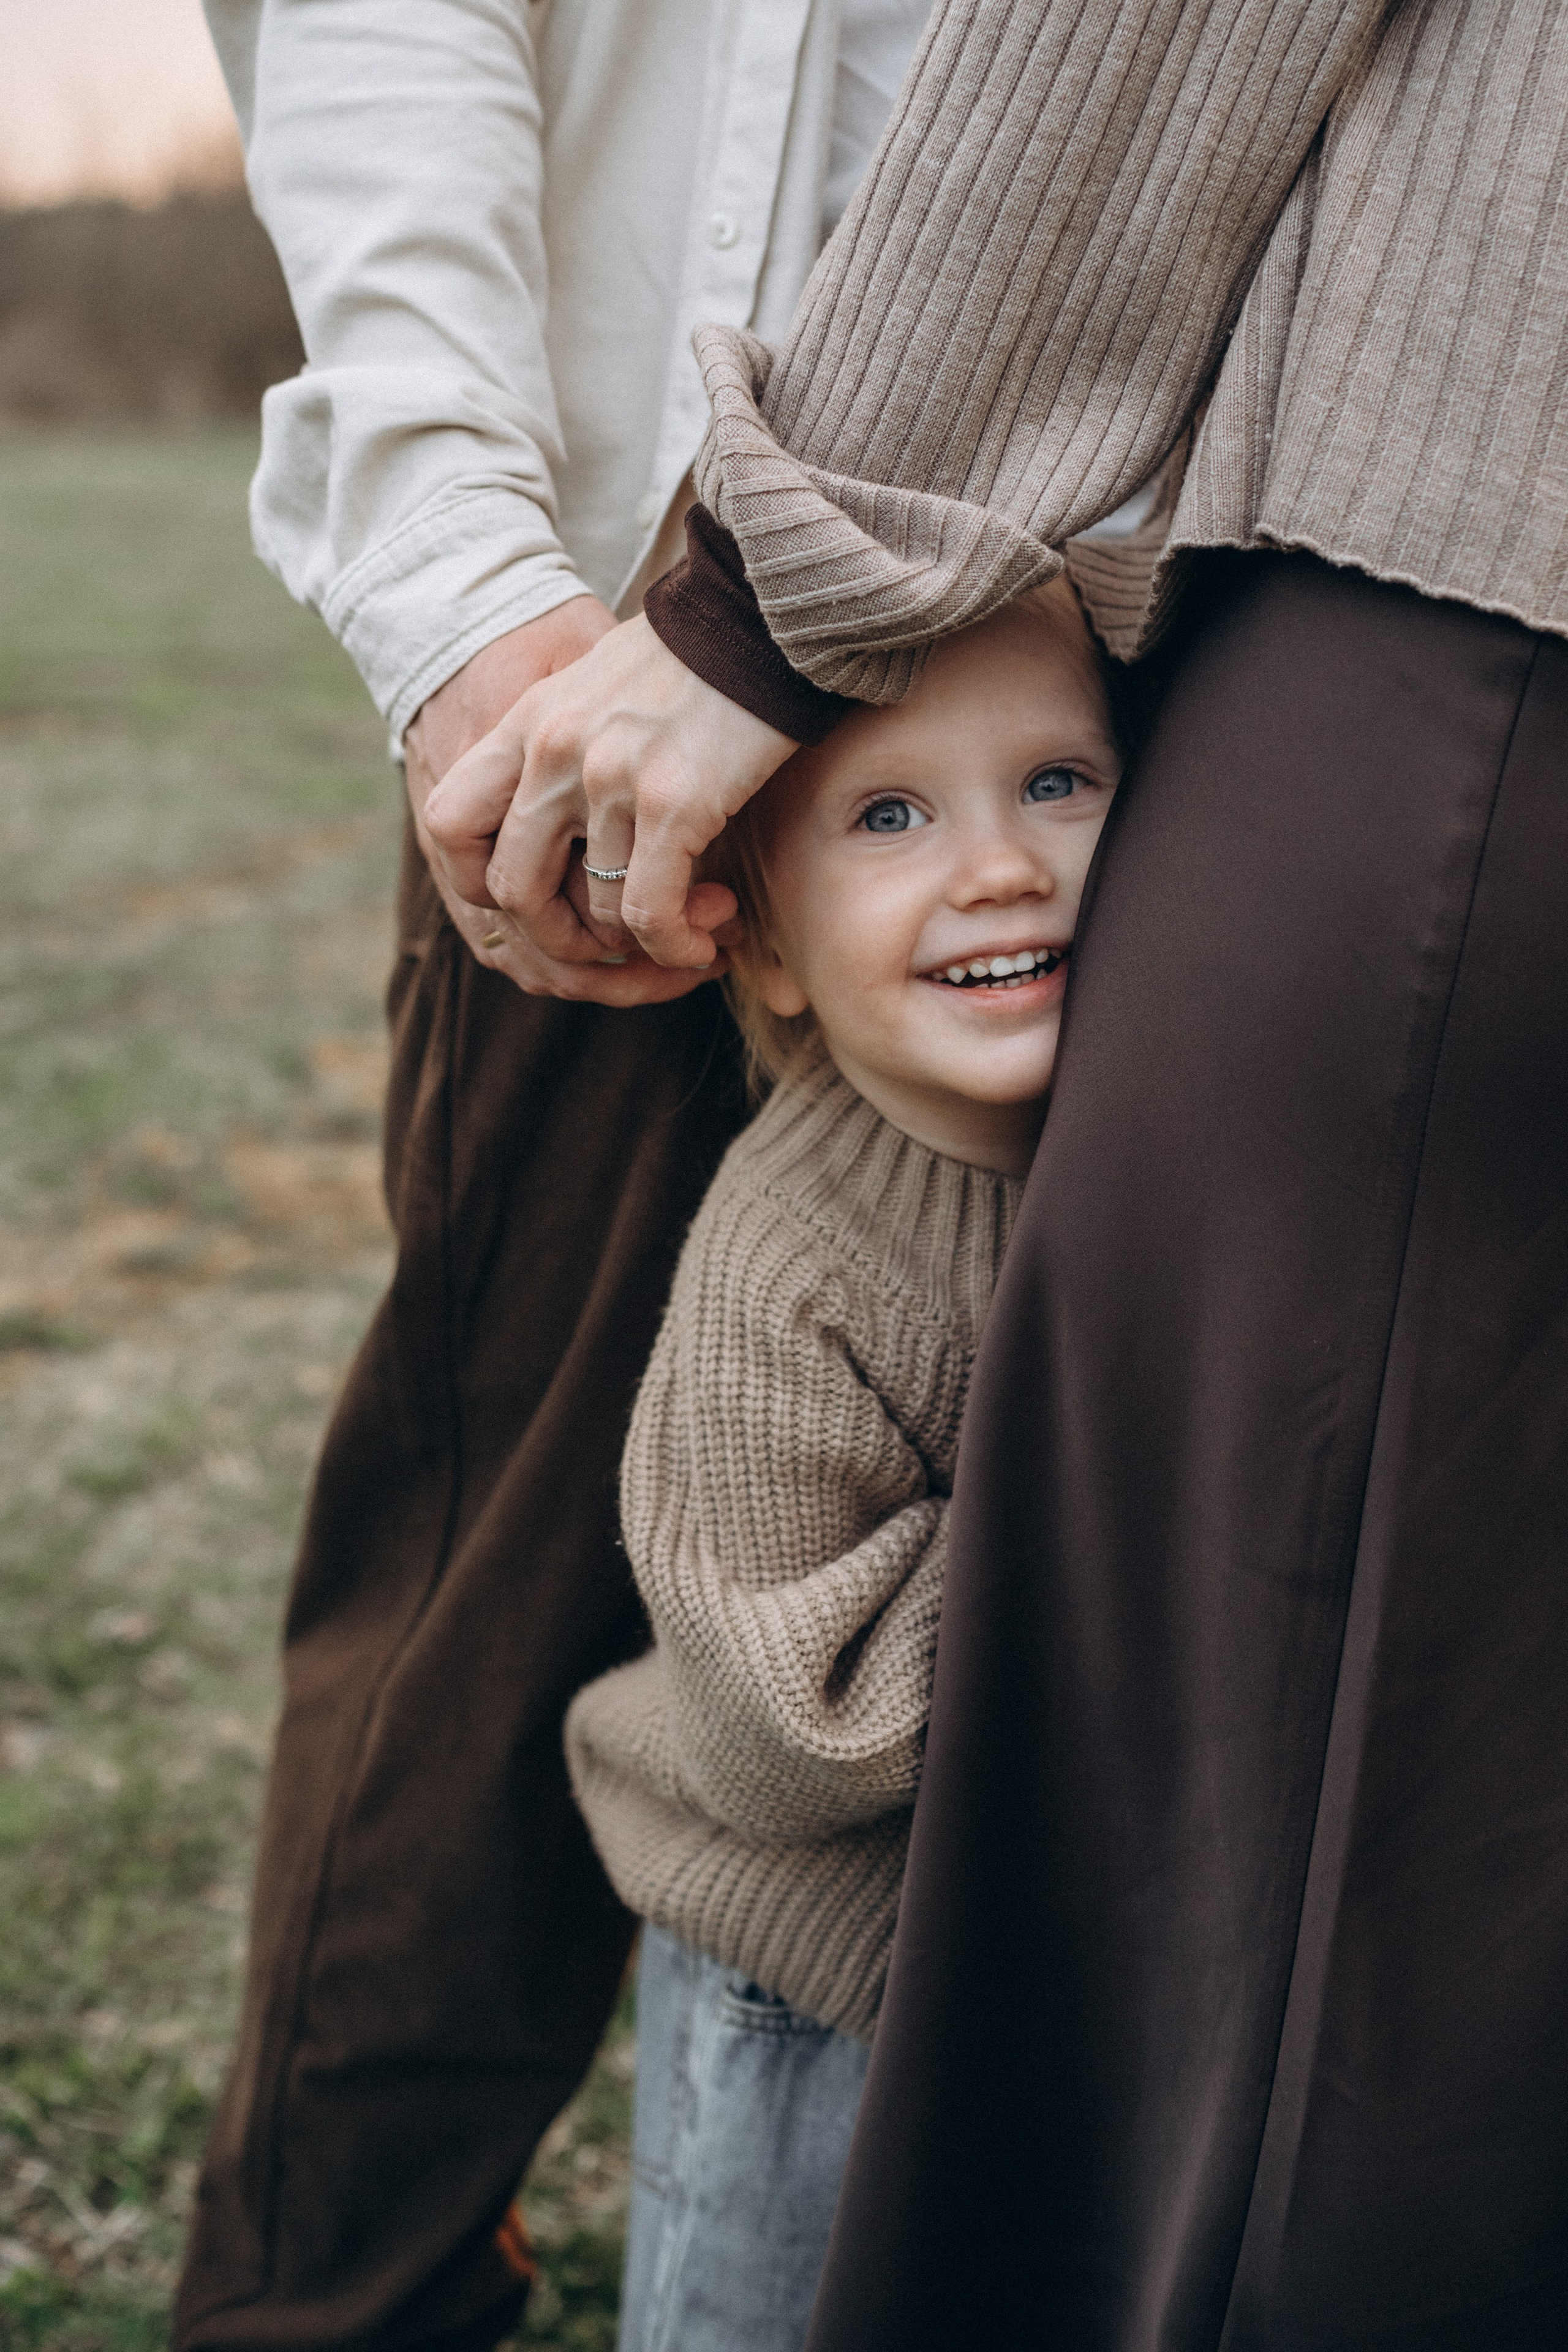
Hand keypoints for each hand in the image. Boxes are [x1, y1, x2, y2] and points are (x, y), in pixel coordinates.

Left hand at [424, 615, 794, 972]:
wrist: (762, 612)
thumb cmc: (696, 657)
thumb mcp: (598, 688)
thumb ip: (564, 744)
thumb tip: (566, 823)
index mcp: (526, 724)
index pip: (450, 822)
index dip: (477, 878)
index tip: (536, 894)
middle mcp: (554, 754)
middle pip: (511, 888)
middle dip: (560, 934)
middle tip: (606, 940)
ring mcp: (608, 779)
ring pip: (594, 912)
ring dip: (637, 943)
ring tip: (678, 935)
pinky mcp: (672, 803)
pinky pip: (649, 914)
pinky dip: (674, 945)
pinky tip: (701, 945)